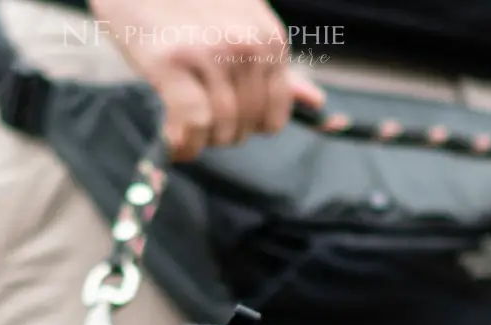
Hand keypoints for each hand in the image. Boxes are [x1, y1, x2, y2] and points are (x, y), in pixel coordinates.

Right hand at [87, 0, 323, 160]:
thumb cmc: (187, 6)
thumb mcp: (240, 28)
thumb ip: (273, 67)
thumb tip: (316, 103)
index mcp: (270, 40)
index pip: (274, 115)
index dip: (247, 128)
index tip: (224, 124)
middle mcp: (248, 46)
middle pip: (247, 125)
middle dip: (221, 135)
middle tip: (196, 126)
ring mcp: (213, 53)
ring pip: (221, 128)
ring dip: (201, 142)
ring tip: (182, 131)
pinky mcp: (176, 61)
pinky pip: (194, 123)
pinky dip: (185, 143)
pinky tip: (174, 144)